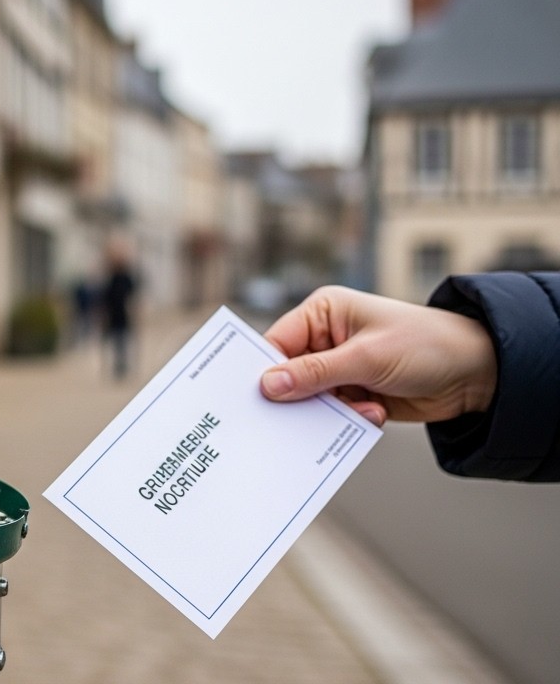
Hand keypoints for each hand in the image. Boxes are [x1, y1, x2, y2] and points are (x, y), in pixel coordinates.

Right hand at [259, 286, 496, 425]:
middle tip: (291, 418)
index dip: (264, 369)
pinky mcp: (354, 393)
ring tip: (356, 410)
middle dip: (296, 396)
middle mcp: (326, 338)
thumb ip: (315, 373)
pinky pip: (331, 413)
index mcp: (323, 313)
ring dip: (328, 411)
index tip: (253, 397)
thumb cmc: (426, 345)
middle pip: (288, 373)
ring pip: (309, 398)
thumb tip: (268, 385)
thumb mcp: (366, 357)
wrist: (479, 373)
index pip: (277, 342)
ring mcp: (340, 367)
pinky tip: (373, 413)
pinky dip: (346, 420)